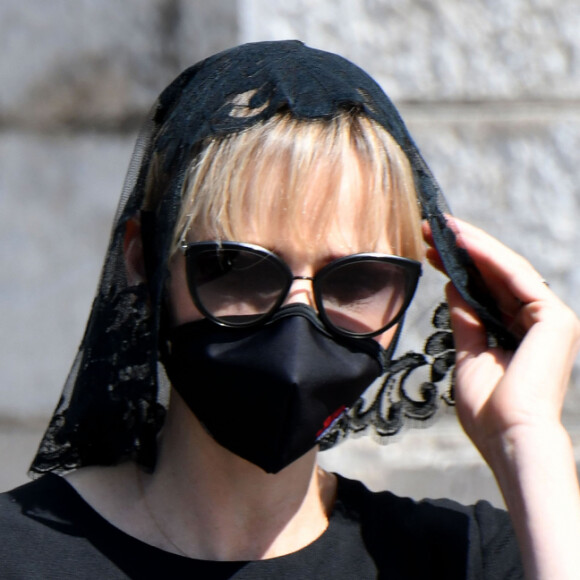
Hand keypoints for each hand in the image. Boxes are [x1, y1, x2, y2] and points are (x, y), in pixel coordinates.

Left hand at [423, 218, 579, 456]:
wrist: (508, 437)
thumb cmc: (488, 409)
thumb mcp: (467, 352)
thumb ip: (465, 318)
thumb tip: (453, 287)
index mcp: (519, 332)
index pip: (487, 289)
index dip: (459, 267)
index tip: (429, 250)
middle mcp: (537, 321)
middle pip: (496, 275)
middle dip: (461, 250)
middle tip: (430, 228)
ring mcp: (550, 317)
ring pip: (506, 269)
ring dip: (472, 245)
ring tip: (440, 227)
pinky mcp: (554, 317)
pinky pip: (517, 276)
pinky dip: (488, 257)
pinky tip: (462, 241)